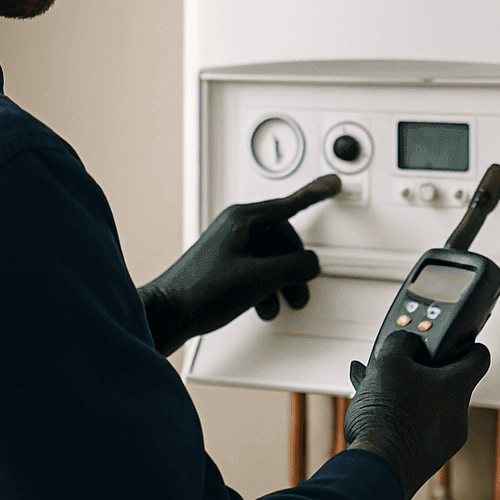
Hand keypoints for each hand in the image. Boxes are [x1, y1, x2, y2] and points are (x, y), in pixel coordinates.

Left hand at [138, 174, 339, 354]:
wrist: (167, 314)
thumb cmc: (200, 291)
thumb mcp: (259, 278)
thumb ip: (294, 266)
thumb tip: (311, 263)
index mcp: (243, 220)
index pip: (289, 204)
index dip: (315, 194)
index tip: (333, 184)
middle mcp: (236, 228)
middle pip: (283, 239)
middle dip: (296, 266)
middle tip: (300, 288)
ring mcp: (229, 246)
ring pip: (272, 258)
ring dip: (282, 281)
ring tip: (282, 302)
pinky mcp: (224, 266)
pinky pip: (258, 270)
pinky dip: (266, 288)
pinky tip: (264, 305)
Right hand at [343, 329, 491, 499]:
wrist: (376, 469)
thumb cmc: (388, 415)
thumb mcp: (389, 360)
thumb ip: (401, 342)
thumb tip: (405, 343)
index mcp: (457, 388)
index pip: (478, 357)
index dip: (467, 343)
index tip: (456, 339)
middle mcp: (456, 416)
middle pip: (443, 382)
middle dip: (417, 369)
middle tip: (396, 361)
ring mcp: (441, 441)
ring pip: (423, 404)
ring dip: (400, 390)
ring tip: (370, 381)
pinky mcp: (422, 458)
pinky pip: (412, 426)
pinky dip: (394, 413)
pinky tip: (368, 405)